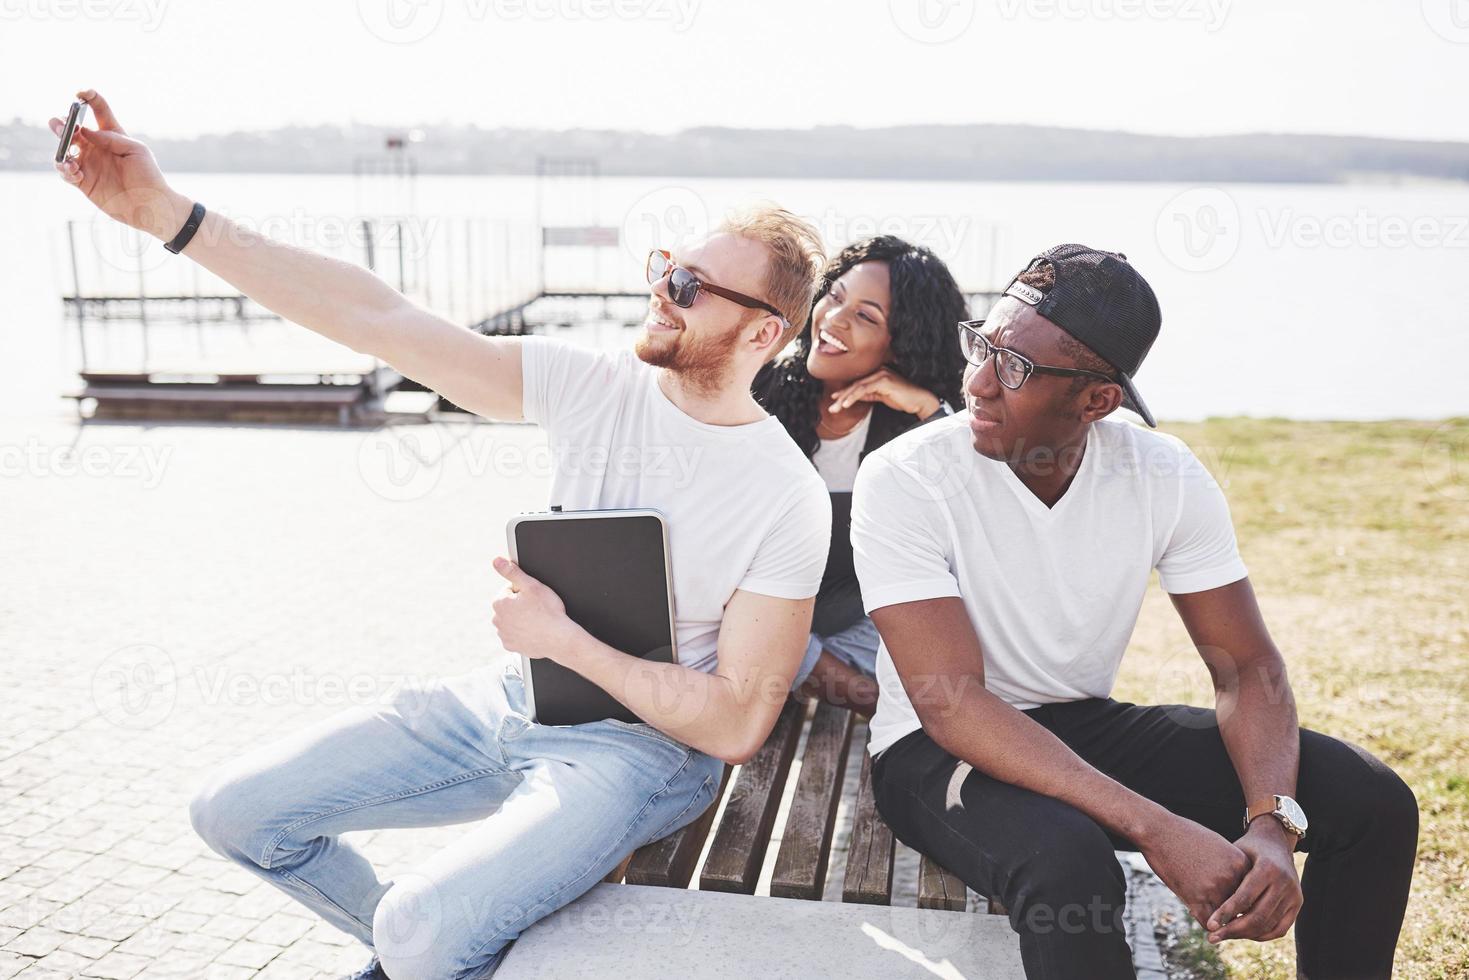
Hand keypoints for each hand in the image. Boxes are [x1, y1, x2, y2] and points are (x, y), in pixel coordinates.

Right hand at [49, 89, 188, 238]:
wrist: (150, 205)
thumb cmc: (148, 176)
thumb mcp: (136, 150)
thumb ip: (111, 138)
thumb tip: (85, 131)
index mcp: (112, 135)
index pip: (99, 111)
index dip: (89, 98)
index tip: (80, 93)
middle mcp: (96, 147)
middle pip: (72, 129)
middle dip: (62, 124)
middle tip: (61, 126)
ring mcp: (88, 163)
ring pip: (64, 149)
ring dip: (60, 147)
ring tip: (67, 153)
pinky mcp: (83, 181)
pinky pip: (65, 171)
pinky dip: (65, 169)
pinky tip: (75, 171)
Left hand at [490, 557, 582, 660]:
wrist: (559, 639)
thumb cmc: (548, 612)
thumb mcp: (532, 586)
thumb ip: (512, 571)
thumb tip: (496, 560)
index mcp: (500, 602)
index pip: (509, 589)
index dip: (524, 591)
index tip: (534, 598)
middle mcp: (497, 619)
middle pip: (509, 605)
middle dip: (520, 605)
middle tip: (537, 609)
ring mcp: (503, 634)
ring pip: (511, 620)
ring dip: (520, 619)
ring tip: (536, 620)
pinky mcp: (510, 646)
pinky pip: (514, 635)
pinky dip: (522, 633)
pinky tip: (533, 631)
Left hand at [827, 367, 940, 417]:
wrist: (919, 400)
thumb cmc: (903, 399)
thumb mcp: (882, 396)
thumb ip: (870, 394)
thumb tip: (855, 397)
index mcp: (878, 373)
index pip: (858, 383)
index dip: (845, 392)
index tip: (835, 399)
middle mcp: (878, 370)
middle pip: (856, 384)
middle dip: (842, 397)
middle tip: (832, 408)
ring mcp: (881, 374)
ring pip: (858, 387)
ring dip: (845, 398)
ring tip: (836, 408)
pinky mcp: (884, 380)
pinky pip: (864, 389)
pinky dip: (854, 397)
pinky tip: (846, 404)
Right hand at [1138, 814, 1250, 930]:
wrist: (1158, 829)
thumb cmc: (1185, 835)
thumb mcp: (1217, 845)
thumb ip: (1231, 866)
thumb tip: (1236, 887)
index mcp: (1241, 863)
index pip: (1252, 893)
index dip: (1244, 901)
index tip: (1235, 903)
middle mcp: (1233, 877)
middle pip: (1242, 908)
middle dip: (1234, 914)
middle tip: (1225, 915)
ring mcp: (1215, 888)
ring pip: (1226, 919)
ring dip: (1221, 923)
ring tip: (1213, 920)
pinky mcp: (1196, 898)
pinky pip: (1207, 923)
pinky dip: (1206, 925)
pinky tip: (1198, 915)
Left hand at [1204, 818, 1302, 942]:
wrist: (1275, 841)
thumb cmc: (1247, 847)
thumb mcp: (1235, 854)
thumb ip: (1226, 877)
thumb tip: (1200, 906)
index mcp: (1268, 868)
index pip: (1245, 898)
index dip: (1226, 914)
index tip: (1209, 926)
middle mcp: (1285, 883)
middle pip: (1258, 916)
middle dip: (1233, 930)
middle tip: (1213, 938)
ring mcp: (1294, 895)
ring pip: (1269, 926)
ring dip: (1245, 935)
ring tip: (1224, 936)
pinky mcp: (1298, 905)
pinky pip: (1280, 929)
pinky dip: (1261, 935)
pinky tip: (1242, 935)